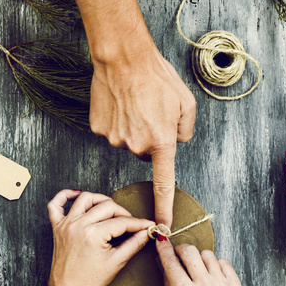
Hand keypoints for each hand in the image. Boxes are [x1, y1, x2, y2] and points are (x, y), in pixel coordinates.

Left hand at [46, 189, 154, 285]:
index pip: (122, 222)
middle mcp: (79, 225)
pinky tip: (77, 195)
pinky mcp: (57, 227)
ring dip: (100, 199)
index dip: (138, 223)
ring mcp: (66, 224)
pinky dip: (65, 195)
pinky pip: (56, 204)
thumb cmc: (89, 281)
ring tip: (109, 208)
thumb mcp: (116, 263)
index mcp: (94, 234)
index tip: (147, 224)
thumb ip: (134, 244)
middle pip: (107, 206)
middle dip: (123, 212)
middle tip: (130, 222)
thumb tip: (146, 232)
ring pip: (85, 198)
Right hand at [89, 39, 195, 227]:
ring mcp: (114, 138)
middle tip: (150, 111)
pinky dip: (116, 119)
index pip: (163, 184)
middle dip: (150, 137)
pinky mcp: (99, 128)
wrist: (123, 57)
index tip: (162, 228)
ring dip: (133, 126)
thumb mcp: (186, 102)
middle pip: (145, 151)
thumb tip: (177, 141)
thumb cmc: (157, 76)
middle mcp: (137, 145)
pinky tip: (120, 102)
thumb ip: (186, 129)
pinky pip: (111, 130)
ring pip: (127, 140)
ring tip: (135, 101)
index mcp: (162, 142)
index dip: (164, 208)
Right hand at [157, 240, 243, 285]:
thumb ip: (167, 283)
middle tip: (180, 254)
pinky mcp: (234, 284)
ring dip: (199, 258)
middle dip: (181, 249)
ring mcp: (221, 284)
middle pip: (190, 251)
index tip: (161, 241)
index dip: (164, 249)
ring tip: (198, 270)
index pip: (171, 262)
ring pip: (207, 254)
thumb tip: (165, 261)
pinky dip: (215, 265)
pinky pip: (223, 261)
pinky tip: (212, 275)